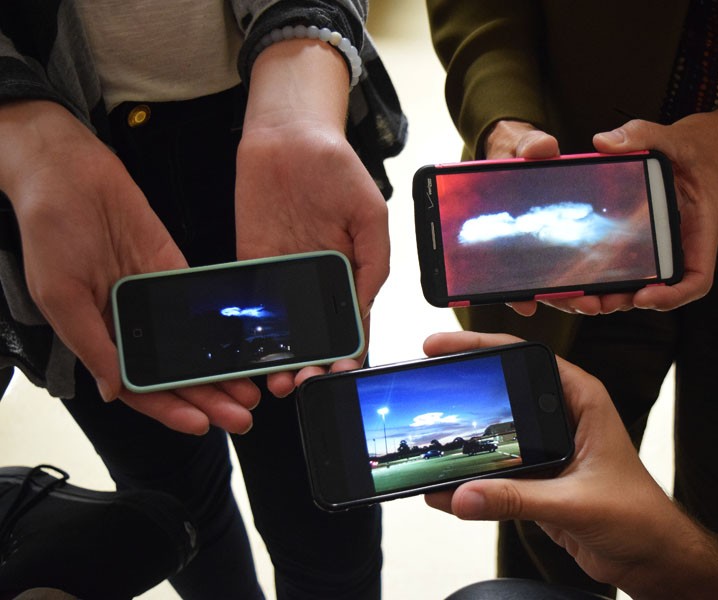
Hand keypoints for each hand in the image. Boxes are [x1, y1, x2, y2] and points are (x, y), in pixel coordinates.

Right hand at [0, 100, 258, 434]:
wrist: (68, 172)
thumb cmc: (50, 230)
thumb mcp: (60, 293)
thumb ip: (92, 343)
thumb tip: (113, 391)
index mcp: (99, 335)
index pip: (139, 386)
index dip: (168, 409)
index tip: (199, 425)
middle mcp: (132, 324)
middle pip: (175, 374)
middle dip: (208, 399)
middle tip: (241, 419)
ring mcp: (155, 299)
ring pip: (194, 348)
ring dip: (221, 372)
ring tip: (249, 393)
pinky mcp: (175, 272)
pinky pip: (202, 309)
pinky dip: (222, 331)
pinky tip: (243, 349)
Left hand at [236, 39, 388, 395]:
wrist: (289, 133)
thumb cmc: (337, 167)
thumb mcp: (370, 214)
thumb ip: (373, 263)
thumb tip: (364, 309)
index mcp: (349, 271)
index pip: (350, 323)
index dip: (347, 352)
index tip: (341, 374)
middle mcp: (316, 279)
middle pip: (314, 333)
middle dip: (311, 363)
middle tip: (304, 385)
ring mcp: (283, 273)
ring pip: (282, 328)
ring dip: (280, 357)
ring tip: (278, 381)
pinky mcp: (251, 261)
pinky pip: (252, 301)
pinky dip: (252, 330)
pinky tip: (251, 352)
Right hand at [421, 331, 684, 588]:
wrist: (651, 557)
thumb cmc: (639, 517)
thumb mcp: (576, 503)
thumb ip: (518, 498)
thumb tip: (465, 493)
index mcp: (581, 400)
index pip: (525, 357)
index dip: (481, 346)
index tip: (444, 347)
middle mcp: (562, 417)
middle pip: (503, 388)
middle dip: (463, 386)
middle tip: (424, 380)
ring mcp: (547, 446)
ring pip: (495, 432)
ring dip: (463, 438)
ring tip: (427, 439)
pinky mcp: (537, 478)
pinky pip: (495, 472)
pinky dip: (469, 479)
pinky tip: (444, 490)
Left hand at [592, 110, 717, 310]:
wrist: (714, 147)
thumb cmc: (704, 149)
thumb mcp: (677, 137)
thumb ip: (643, 135)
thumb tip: (604, 142)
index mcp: (700, 231)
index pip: (697, 279)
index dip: (674, 296)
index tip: (646, 296)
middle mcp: (681, 245)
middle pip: (658, 289)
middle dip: (626, 300)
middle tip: (596, 303)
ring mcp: (662, 245)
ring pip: (639, 282)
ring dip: (612, 293)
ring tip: (582, 298)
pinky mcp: (644, 238)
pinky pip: (628, 263)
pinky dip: (608, 274)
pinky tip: (582, 274)